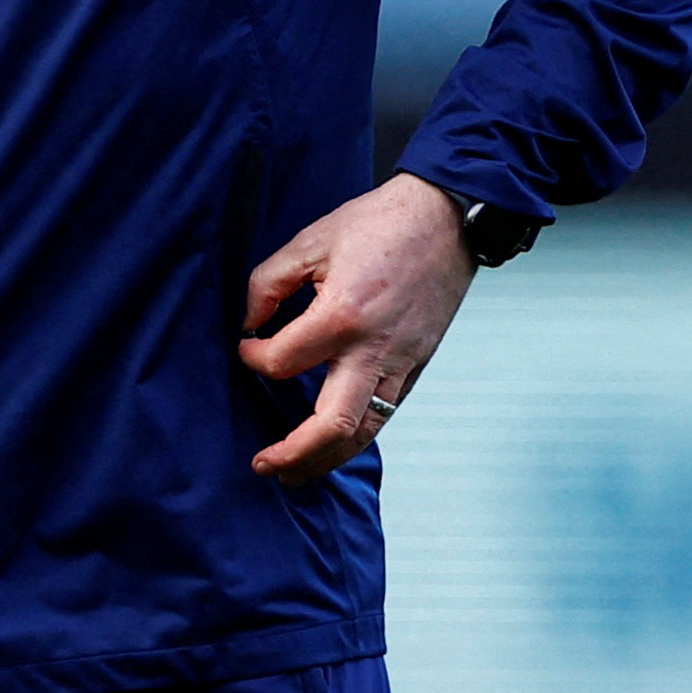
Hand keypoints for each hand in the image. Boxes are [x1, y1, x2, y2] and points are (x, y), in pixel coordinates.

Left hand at [237, 172, 475, 483]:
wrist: (444, 221)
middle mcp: (374, 351)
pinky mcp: (415, 367)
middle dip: (294, 454)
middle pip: (331, 426)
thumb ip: (268, 283)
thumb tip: (250, 321)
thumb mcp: (310, 241)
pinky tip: (332, 444)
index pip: (283, 362)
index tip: (247, 346)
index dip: (254, 358)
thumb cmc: (378, 225)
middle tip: (263, 465)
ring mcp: (400, 364)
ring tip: (293, 472)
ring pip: (363, 433)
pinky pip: (384, 416)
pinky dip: (355, 438)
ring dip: (326, 460)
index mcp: (342, 316)